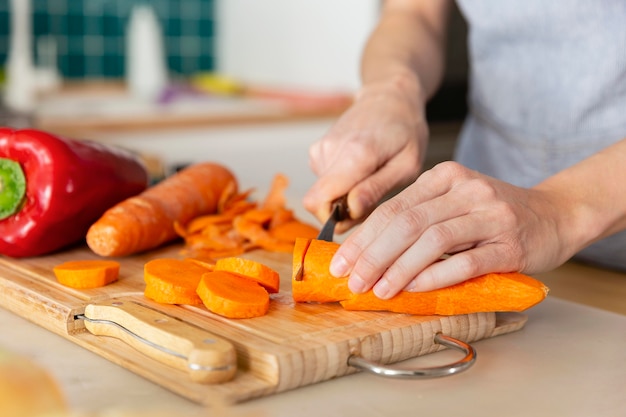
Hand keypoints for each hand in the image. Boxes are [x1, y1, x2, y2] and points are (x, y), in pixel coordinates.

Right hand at [302, 75, 428, 231]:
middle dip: (344, 210)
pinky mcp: (317, 151)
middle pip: (320, 202)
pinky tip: (361, 170)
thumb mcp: (407, 166)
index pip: (317, 201)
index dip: (333, 219)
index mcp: (354, 154)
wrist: (390, 99)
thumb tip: (350, 211)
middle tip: (374, 196)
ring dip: (346, 196)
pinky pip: (324, 183)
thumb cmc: (405, 132)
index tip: (358, 216)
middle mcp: (329, 151)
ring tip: (371, 178)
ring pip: (323, 194)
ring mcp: (319, 149)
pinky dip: (341, 184)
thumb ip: (376, 189)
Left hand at [330, 161, 576, 297]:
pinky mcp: (509, 245)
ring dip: (399, 269)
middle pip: (406, 223)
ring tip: (379, 290)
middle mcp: (466, 191)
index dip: (363, 237)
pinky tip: (414, 289)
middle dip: (373, 255)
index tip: (342, 262)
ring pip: (432, 241)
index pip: (392, 208)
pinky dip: (435, 276)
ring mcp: (490, 216)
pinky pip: (465, 262)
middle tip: (354, 281)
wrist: (555, 214)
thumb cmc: (492, 215)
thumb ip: (416, 218)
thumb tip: (366, 251)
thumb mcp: (453, 203)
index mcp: (445, 177)